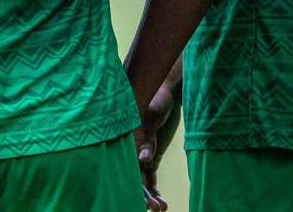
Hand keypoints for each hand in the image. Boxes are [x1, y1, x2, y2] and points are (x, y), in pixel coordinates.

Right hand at [134, 65, 182, 211]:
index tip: (141, 202)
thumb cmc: (154, 97)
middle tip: (153, 209)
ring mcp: (141, 155)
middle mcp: (130, 151)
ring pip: (143, 182)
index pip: (124, 168)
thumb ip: (147, 137)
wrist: (168, 92)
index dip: (131, 187)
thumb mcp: (150, 115)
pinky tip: (163, 203)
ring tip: (162, 209)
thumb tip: (143, 159)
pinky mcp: (152, 156)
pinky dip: (155, 190)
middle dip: (142, 196)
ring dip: (150, 196)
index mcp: (124, 140)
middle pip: (133, 179)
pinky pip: (151, 178)